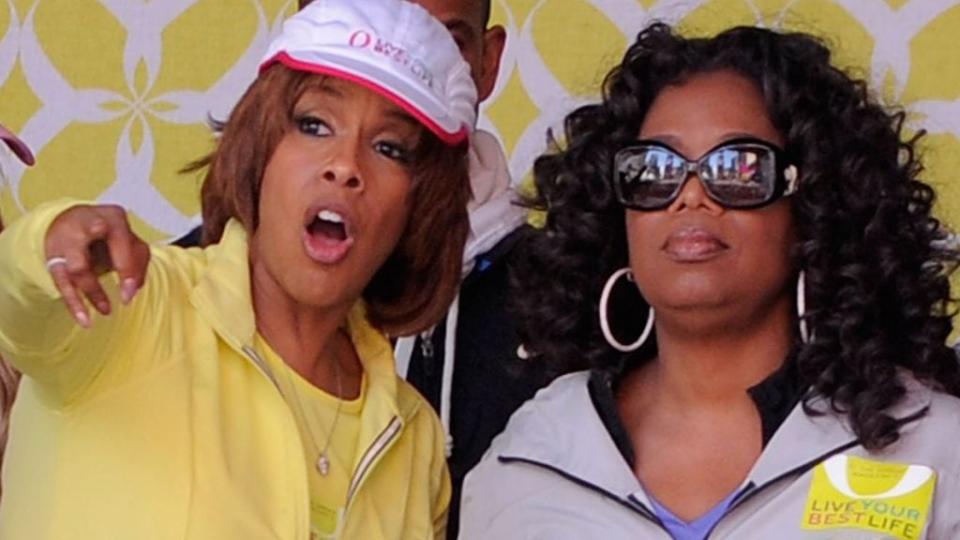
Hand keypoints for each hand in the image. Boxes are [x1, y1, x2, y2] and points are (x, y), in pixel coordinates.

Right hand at [43, 205, 149, 327]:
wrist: (71, 221)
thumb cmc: (108, 234)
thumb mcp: (129, 240)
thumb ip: (139, 261)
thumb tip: (133, 289)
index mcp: (113, 217)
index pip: (123, 242)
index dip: (129, 270)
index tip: (131, 293)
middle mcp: (87, 225)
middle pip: (103, 248)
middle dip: (113, 276)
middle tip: (127, 299)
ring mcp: (67, 242)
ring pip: (77, 269)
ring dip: (93, 293)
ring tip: (106, 311)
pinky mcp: (54, 259)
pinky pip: (62, 284)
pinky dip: (74, 304)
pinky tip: (84, 319)